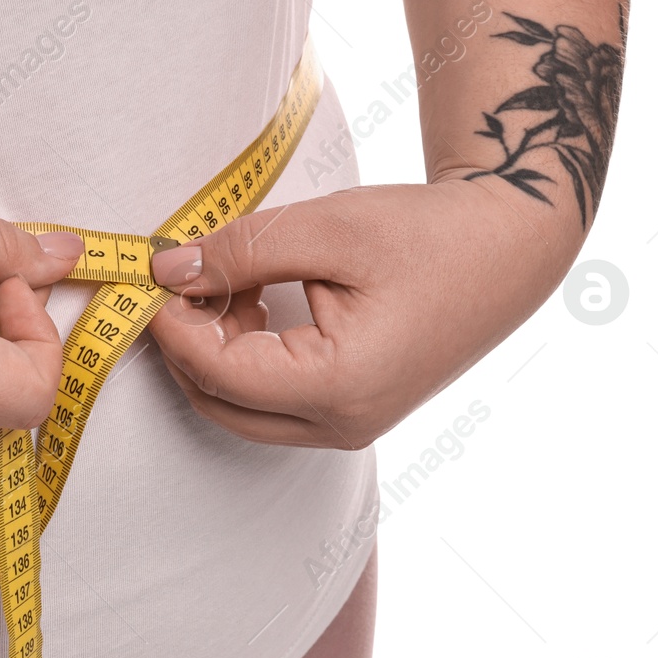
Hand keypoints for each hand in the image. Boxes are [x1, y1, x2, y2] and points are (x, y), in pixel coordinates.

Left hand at [146, 178, 579, 448]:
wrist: (508, 249)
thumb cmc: (429, 233)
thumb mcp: (328, 228)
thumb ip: (240, 252)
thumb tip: (167, 272)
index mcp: (340, 386)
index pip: (218, 371)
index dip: (171, 324)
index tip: (148, 276)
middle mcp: (341, 424)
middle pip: (218, 403)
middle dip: (183, 345)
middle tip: (174, 281)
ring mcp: (347, 428)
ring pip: (239, 409)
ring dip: (213, 351)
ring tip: (229, 280)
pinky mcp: (348, 415)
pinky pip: (269, 403)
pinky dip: (244, 359)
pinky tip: (254, 300)